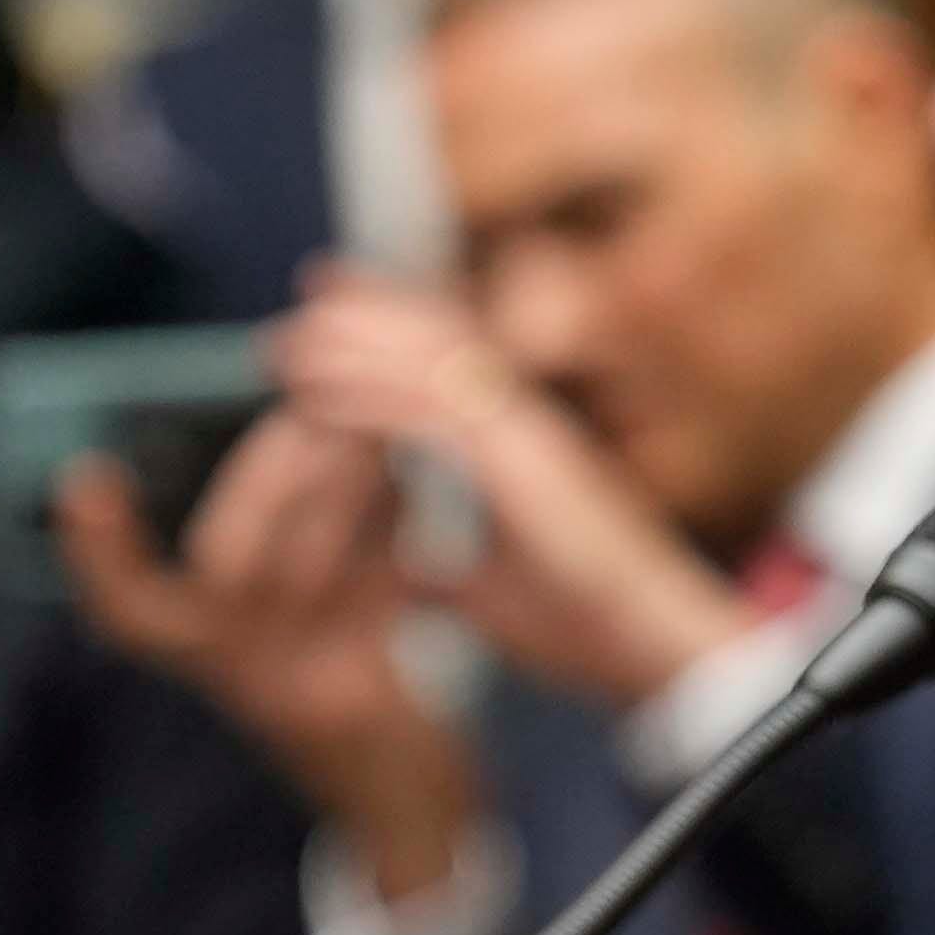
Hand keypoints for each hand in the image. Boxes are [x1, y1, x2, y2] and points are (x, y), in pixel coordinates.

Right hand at [58, 413, 478, 905]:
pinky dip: (397, 537)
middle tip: (316, 407)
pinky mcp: (362, 701)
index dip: (97, 550)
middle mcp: (238, 676)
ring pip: (297, 570)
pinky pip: (371, 597)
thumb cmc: (352, 688)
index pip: (128, 606)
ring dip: (344, 488)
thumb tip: (303, 413)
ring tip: (382, 433)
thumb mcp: (302, 621)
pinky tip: (418, 500)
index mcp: (209, 653)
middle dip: (270, 473)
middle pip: (221, 567)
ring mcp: (294, 692)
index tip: (86, 477)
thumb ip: (288, 538)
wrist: (409, 808)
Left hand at [268, 272, 752, 710]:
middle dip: (372, 313)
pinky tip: (319, 396)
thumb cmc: (583, 621)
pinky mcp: (520, 460)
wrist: (642, 644)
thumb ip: (450, 569)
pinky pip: (432, 412)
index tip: (341, 311)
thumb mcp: (490, 590)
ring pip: (432, 364)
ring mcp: (526, 436)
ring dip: (357, 345)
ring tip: (292, 338)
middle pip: (442, 340)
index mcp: (524, 448)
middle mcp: (527, 426)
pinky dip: (371, 398)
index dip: (400, 330)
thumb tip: (411, 574)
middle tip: (312, 289)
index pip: (457, 366)